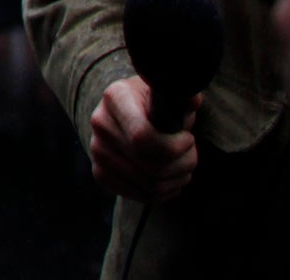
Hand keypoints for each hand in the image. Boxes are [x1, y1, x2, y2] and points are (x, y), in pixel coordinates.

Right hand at [89, 75, 198, 201]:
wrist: (129, 112)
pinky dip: (164, 193)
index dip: (174, 147)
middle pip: (151, 166)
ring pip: (150, 186)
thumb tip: (192, 100)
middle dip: (183, 164)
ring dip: (177, 180)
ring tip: (183, 165)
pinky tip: (169, 177)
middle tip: (190, 154)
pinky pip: (141, 196)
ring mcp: (97, 150)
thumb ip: (182, 95)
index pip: (142, 137)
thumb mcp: (169, 93)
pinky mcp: (100, 172)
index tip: (188, 139)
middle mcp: (100, 123)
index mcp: (115, 97)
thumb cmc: (155, 103)